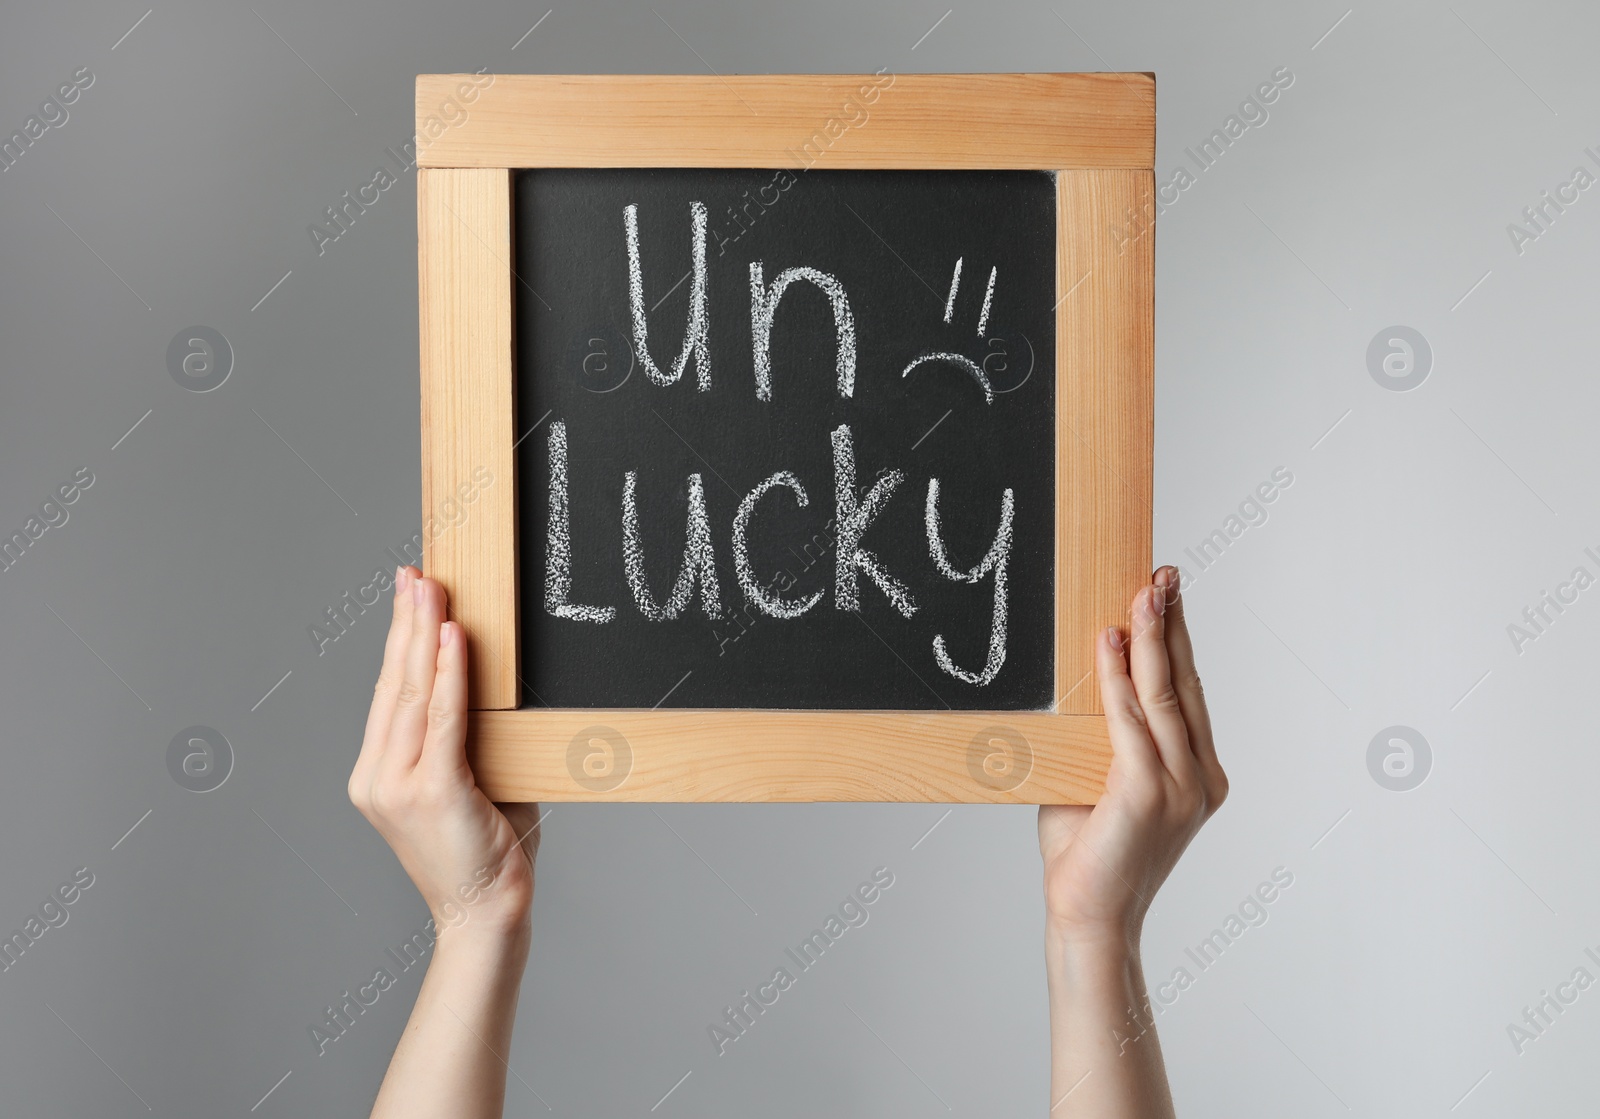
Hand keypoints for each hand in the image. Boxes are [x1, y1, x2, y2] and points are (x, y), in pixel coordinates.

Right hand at [349, 567, 540, 944]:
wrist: (487, 916)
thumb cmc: (487, 853)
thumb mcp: (474, 783)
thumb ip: (472, 736)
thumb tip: (493, 680)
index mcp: (379, 777)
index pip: (389, 694)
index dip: (398, 640)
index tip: (408, 594)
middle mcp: (378, 778)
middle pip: (394, 683)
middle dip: (405, 621)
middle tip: (415, 574)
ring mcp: (399, 786)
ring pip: (414, 692)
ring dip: (424, 633)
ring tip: (432, 589)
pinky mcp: (433, 792)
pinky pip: (444, 718)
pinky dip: (450, 673)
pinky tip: (453, 637)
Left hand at [1039, 566, 1226, 950]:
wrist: (1087, 915)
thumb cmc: (1086, 850)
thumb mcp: (1095, 776)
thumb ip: (1100, 731)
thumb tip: (1083, 672)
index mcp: (1199, 774)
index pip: (1188, 692)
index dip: (1178, 638)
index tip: (1167, 590)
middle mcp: (1200, 777)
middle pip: (1184, 682)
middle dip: (1172, 622)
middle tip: (1162, 573)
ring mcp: (1181, 787)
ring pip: (1163, 694)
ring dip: (1150, 637)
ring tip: (1141, 592)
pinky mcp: (1148, 794)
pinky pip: (1131, 724)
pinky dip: (1118, 679)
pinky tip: (1110, 642)